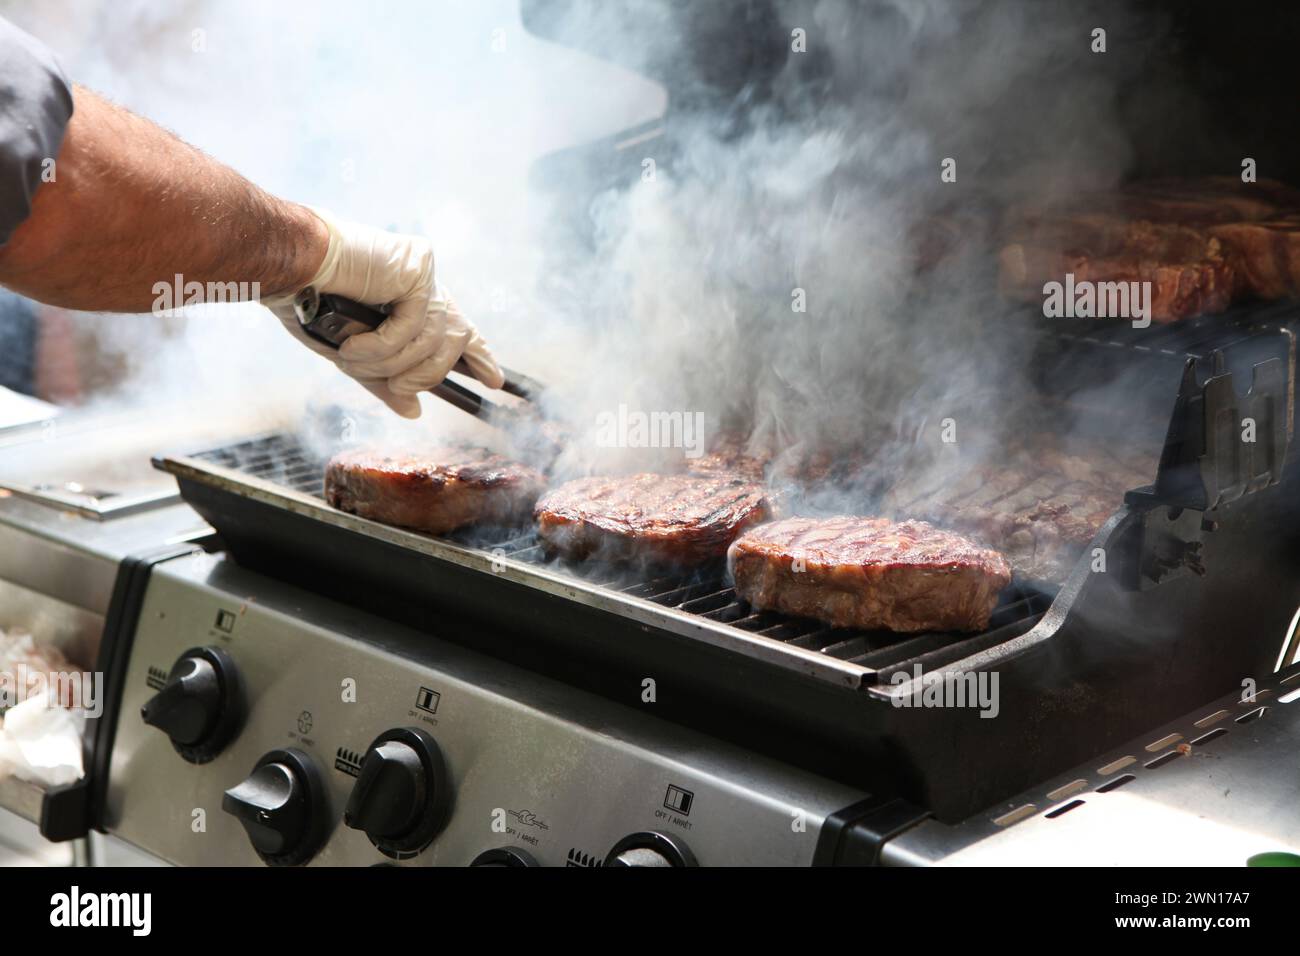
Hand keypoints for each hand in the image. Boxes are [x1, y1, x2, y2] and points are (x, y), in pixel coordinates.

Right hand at [265, 208, 503, 418]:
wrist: (285, 264)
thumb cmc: (308, 304)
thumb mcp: (354, 354)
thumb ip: (385, 380)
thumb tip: (414, 411)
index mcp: (411, 300)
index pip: (459, 328)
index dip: (479, 354)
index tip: (494, 381)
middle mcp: (424, 284)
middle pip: (453, 342)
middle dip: (423, 373)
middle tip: (396, 385)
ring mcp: (423, 273)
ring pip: (433, 341)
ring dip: (391, 363)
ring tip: (352, 359)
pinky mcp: (417, 266)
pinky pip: (413, 326)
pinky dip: (380, 346)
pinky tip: (351, 344)